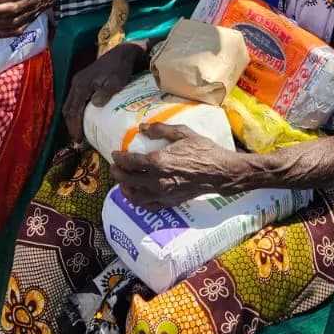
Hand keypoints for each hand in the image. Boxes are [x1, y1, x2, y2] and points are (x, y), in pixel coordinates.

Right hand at [64, 40, 145, 141]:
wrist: (123, 53)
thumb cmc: (121, 68)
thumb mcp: (117, 80)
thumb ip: (106, 92)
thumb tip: (94, 105)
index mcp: (82, 84)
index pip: (73, 109)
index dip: (74, 125)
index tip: (78, 140)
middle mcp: (76, 83)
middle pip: (68, 108)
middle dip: (71, 125)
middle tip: (78, 140)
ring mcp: (78, 82)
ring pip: (69, 104)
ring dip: (72, 119)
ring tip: (80, 133)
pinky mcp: (82, 82)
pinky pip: (74, 100)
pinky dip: (75, 111)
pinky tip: (83, 119)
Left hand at [111, 124, 250, 208]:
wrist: (219, 172)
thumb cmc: (203, 150)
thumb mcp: (182, 132)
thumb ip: (160, 129)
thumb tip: (142, 127)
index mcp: (159, 161)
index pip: (130, 162)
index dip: (119, 158)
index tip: (115, 153)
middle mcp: (158, 180)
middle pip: (128, 180)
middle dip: (117, 173)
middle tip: (114, 166)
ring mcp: (163, 194)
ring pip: (135, 197)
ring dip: (125, 189)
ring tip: (122, 182)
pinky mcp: (170, 202)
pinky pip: (149, 205)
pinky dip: (139, 201)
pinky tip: (137, 194)